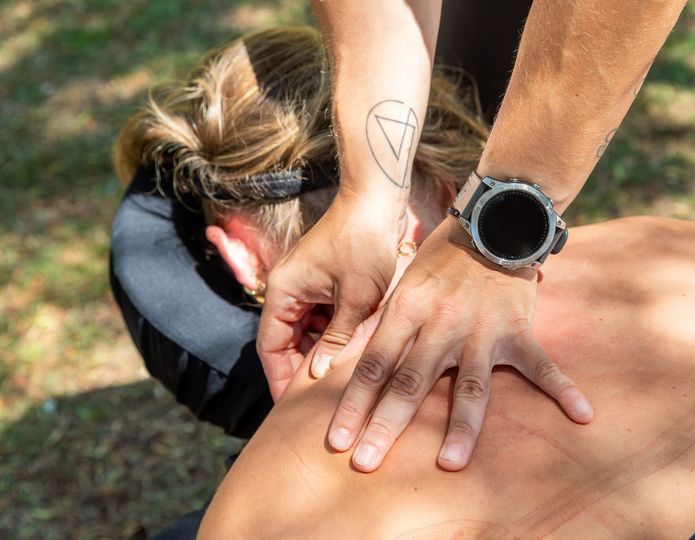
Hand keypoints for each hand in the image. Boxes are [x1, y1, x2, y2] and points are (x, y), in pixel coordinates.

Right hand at [257, 192, 402, 399]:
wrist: (378, 199)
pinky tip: (351, 355)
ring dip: (320, 355)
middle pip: (286, 342)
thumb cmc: (366, 242)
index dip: (279, 379)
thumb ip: (338, 338)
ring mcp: (307, 285)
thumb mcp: (356, 298)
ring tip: (336, 387)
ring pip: (306, 332)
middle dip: (300, 372)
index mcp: (284, 291)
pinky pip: (322, 317)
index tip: (291, 409)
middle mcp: (289, 289)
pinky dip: (333, 336)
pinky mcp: (325, 282)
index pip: (271, 347)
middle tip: (318, 405)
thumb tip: (320, 377)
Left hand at [327, 217, 592, 471]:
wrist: (492, 221)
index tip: (336, 441)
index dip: (353, 404)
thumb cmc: (441, 256)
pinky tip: (582, 414)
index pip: (374, 364)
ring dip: (461, 427)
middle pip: (410, 381)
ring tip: (450, 463)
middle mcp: (441, 324)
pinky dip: (563, 389)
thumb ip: (382, 324)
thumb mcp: (402, 283)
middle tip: (366, 463)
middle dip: (386, 425)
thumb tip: (344, 363)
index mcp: (407, 310)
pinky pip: (541, 365)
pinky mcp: (517, 330)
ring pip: (470, 386)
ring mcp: (482, 330)